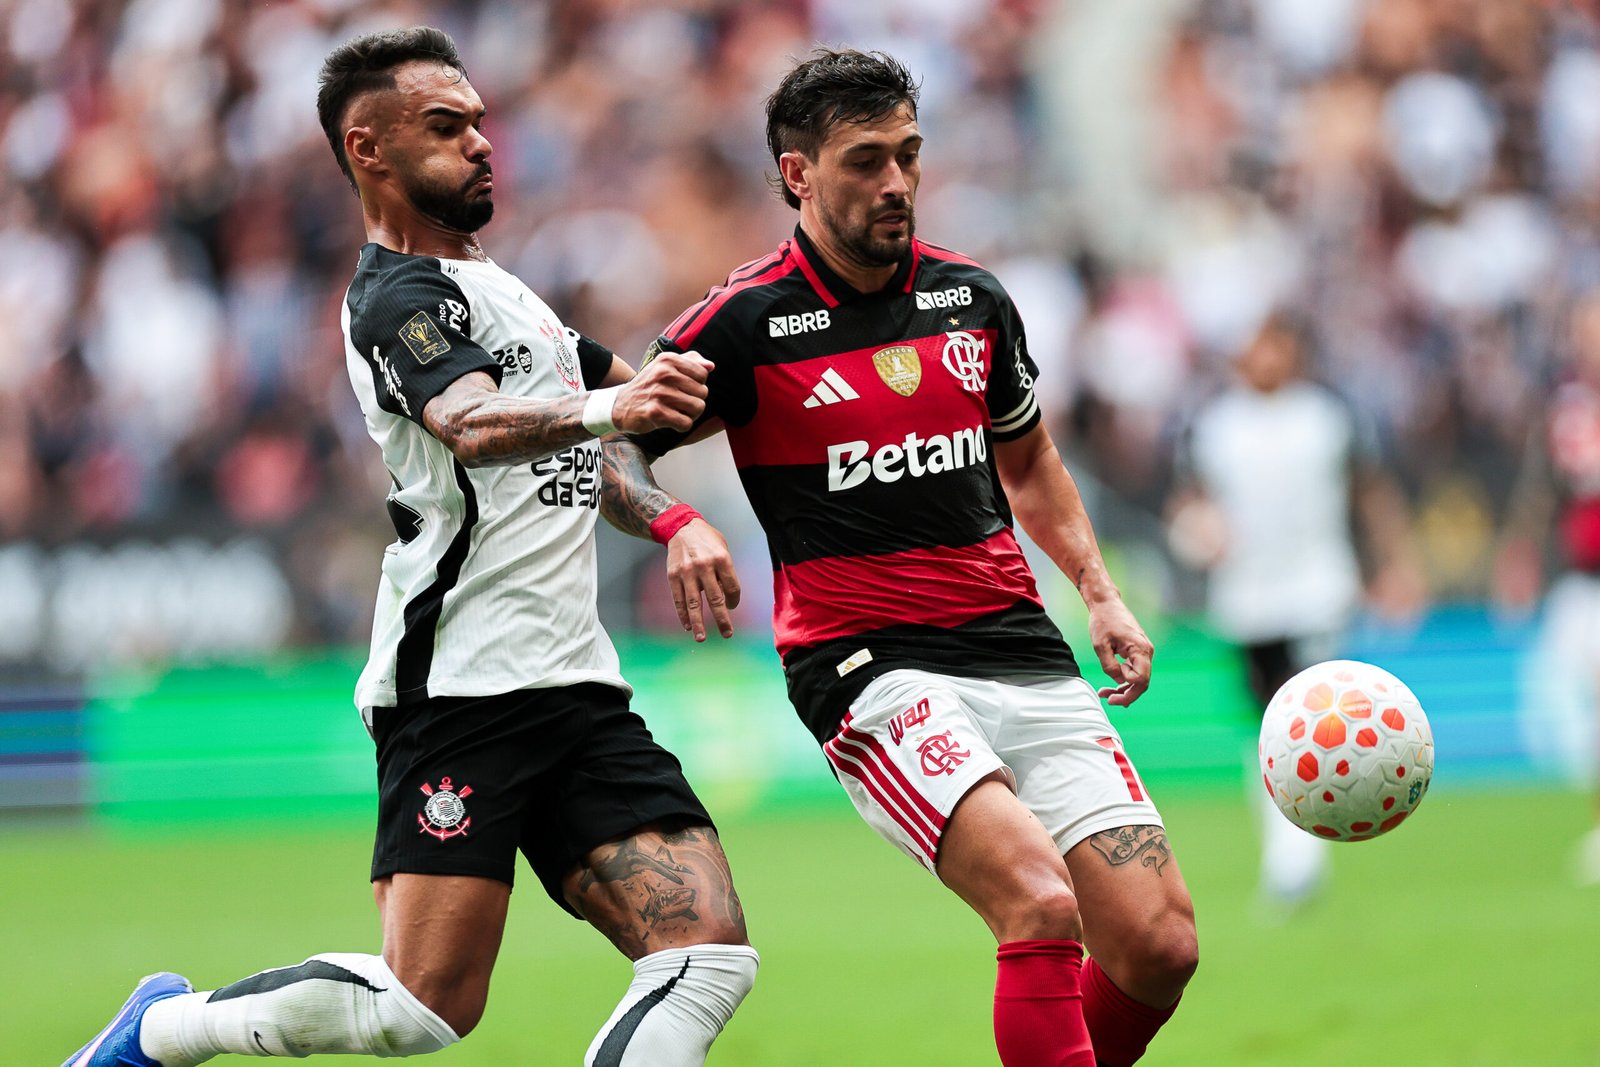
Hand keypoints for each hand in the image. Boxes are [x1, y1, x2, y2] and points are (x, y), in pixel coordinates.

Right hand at [612, 351, 711, 433]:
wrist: (620, 405)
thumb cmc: (649, 386)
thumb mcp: (665, 366)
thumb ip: (691, 362)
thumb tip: (711, 366)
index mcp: (668, 360)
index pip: (703, 374)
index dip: (697, 385)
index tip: (684, 388)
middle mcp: (663, 373)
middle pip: (703, 392)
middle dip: (695, 401)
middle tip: (680, 403)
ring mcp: (659, 393)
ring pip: (697, 408)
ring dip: (690, 414)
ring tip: (677, 412)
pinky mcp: (655, 412)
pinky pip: (685, 423)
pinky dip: (682, 425)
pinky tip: (672, 421)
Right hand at [666, 518, 741, 640]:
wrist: (680, 527)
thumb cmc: (707, 540)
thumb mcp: (723, 549)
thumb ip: (726, 572)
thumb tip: (727, 598)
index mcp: (721, 559)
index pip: (732, 588)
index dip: (734, 600)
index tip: (732, 605)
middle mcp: (704, 566)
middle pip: (715, 599)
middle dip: (722, 619)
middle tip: (727, 634)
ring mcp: (687, 572)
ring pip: (694, 603)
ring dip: (698, 623)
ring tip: (701, 638)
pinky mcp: (673, 576)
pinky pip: (678, 599)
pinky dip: (682, 614)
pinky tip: (687, 625)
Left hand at [1087, 598, 1153, 706]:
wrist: (1106, 604)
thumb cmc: (1102, 621)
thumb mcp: (1100, 645)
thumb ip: (1109, 666)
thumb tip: (1118, 680)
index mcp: (1140, 649)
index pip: (1140, 679)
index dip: (1126, 687)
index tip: (1110, 686)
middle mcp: (1146, 651)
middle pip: (1142, 682)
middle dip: (1126, 694)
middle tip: (1108, 700)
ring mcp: (1143, 652)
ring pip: (1139, 678)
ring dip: (1124, 688)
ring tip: (1104, 694)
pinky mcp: (1137, 651)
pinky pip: (1135, 670)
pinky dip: (1124, 679)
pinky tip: (1112, 686)